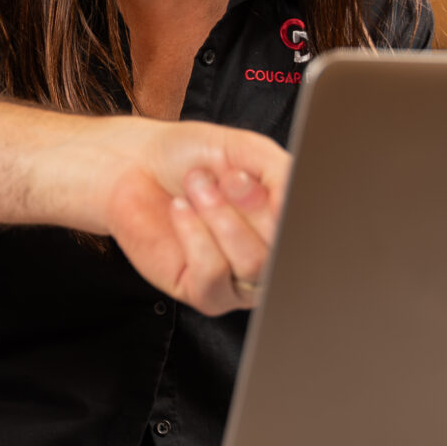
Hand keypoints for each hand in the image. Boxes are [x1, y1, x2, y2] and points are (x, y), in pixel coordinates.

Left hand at [46, 117, 289, 315]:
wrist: (136, 165)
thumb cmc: (192, 157)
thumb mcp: (247, 151)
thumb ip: (283, 174)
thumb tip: (298, 207)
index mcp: (289, 223)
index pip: (310, 230)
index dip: (284, 206)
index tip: (249, 175)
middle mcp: (273, 258)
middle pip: (285, 250)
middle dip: (250, 208)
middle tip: (224, 176)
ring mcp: (241, 282)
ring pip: (253, 266)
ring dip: (219, 217)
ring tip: (196, 186)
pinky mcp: (204, 294)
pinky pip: (213, 276)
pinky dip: (195, 236)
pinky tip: (179, 210)